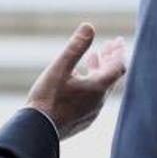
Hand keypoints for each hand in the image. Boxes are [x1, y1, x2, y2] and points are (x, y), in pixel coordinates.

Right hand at [27, 23, 126, 140]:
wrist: (37, 131)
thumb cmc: (47, 98)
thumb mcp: (60, 68)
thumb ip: (76, 47)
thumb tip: (89, 26)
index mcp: (97, 88)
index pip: (118, 67)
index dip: (119, 52)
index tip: (118, 41)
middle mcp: (99, 102)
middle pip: (111, 77)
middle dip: (109, 59)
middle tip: (108, 45)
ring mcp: (91, 113)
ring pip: (101, 88)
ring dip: (99, 71)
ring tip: (92, 58)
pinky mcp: (82, 121)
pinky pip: (93, 99)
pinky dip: (91, 84)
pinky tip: (78, 80)